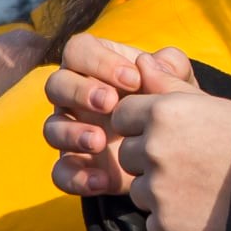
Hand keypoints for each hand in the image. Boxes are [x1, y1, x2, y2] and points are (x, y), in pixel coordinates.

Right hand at [46, 35, 197, 195]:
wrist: (178, 151)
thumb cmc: (173, 104)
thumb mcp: (179, 84)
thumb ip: (171, 68)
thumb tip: (149, 63)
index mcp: (96, 66)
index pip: (79, 50)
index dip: (99, 61)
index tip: (133, 79)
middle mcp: (76, 96)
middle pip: (56, 84)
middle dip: (80, 92)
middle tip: (111, 103)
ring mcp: (72, 132)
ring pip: (51, 128)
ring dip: (72, 133)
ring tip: (101, 141)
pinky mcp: (76, 167)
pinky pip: (60, 172)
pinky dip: (76, 177)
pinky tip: (103, 180)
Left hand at [114, 83, 230, 230]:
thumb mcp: (211, 103)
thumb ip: (169, 84)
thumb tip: (140, 62)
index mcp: (165, 113)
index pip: (123, 115)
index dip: (140, 125)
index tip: (166, 134)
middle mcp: (155, 149)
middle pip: (128, 155)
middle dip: (150, 159)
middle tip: (189, 163)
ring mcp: (159, 190)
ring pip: (139, 190)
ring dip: (160, 192)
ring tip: (199, 188)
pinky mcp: (165, 226)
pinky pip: (154, 222)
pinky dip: (172, 220)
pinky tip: (201, 211)